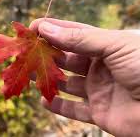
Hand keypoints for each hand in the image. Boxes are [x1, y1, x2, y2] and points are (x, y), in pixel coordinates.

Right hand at [30, 18, 139, 136]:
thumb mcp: (114, 45)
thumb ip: (79, 38)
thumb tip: (46, 28)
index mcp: (105, 46)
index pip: (72, 34)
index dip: (52, 29)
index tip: (31, 28)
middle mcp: (99, 66)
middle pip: (66, 58)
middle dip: (46, 55)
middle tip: (25, 53)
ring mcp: (98, 89)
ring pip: (66, 83)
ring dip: (47, 79)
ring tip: (29, 75)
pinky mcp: (99, 112)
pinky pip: (74, 110)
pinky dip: (58, 106)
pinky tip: (44, 100)